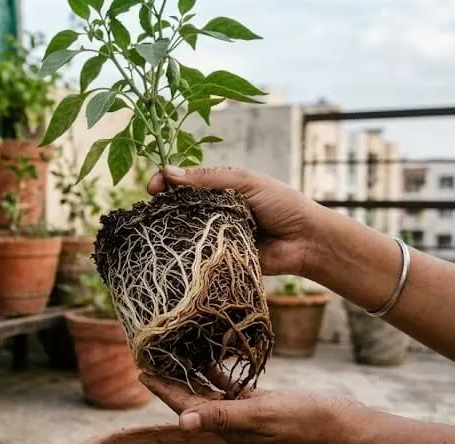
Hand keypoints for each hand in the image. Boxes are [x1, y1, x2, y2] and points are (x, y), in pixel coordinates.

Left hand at [139, 372, 366, 443]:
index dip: (163, 389)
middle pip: (193, 398)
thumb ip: (222, 417)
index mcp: (227, 428)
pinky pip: (232, 386)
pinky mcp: (261, 403)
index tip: (141, 370)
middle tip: (150, 356)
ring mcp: (246, 413)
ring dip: (192, 373)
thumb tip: (182, 424)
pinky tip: (211, 355)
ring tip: (174, 352)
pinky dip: (220, 371)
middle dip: (170, 379)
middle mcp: (232, 423)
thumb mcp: (260, 415)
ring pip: (211, 391)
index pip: (186, 406)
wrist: (342, 423)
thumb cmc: (304, 420)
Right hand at [147, 165, 321, 275]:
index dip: (166, 183)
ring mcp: (216, 235)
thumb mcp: (246, 183)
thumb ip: (210, 179)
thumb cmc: (282, 204)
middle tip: (148, 212)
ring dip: (172, 232)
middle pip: (181, 207)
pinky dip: (189, 254)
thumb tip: (169, 173)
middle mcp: (214, 210)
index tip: (152, 188)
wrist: (306, 240)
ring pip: (187, 232)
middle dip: (163, 208)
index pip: (185, 182)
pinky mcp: (220, 258)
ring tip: (155, 232)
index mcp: (220, 188)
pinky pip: (199, 256)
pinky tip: (174, 254)